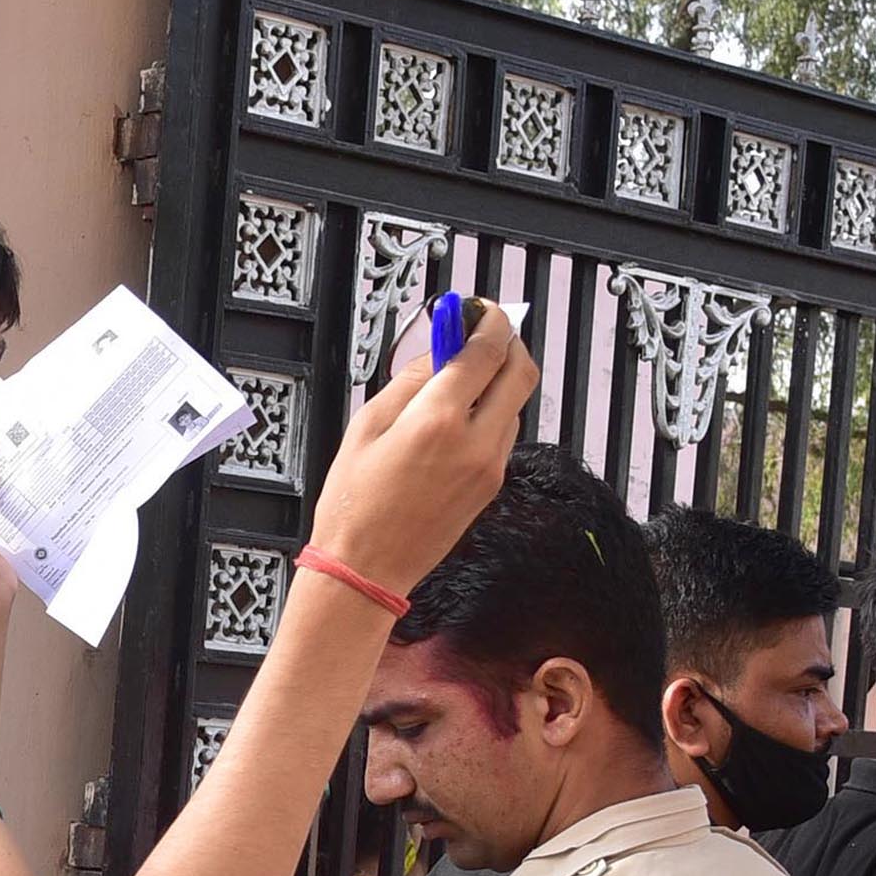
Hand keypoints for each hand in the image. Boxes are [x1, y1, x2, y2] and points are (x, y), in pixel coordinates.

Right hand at [304, 296, 537, 595]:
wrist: (367, 567)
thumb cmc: (354, 503)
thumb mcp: (367, 424)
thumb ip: (410, 378)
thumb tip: (439, 346)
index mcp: (439, 420)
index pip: (487, 350)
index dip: (487, 319)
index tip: (476, 308)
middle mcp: (476, 441)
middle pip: (521, 371)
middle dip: (508, 342)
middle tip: (482, 332)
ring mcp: (490, 466)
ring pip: (516, 402)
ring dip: (499, 379)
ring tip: (460, 377)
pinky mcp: (492, 484)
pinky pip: (505, 432)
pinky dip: (492, 411)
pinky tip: (458, 416)